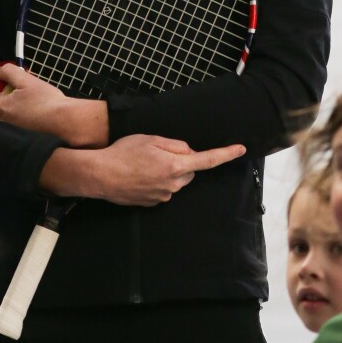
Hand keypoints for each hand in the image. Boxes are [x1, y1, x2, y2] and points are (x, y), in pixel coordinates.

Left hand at [0, 64, 107, 145]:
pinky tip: (30, 116)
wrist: (65, 123)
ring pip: (1, 120)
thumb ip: (9, 72)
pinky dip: (16, 121)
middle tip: (2, 94)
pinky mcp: (21, 139)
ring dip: (5, 113)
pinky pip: (12, 127)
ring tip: (21, 105)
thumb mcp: (28, 81)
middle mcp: (2, 123)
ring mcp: (11, 133)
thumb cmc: (47, 101)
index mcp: (1, 107)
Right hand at [40, 135, 246, 206]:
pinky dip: (155, 181)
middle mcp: (173, 184)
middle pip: (189, 170)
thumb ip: (175, 145)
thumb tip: (189, 152)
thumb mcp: (151, 139)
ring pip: (175, 180)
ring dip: (167, 171)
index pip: (207, 160)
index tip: (240, 149)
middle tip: (157, 152)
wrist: (101, 175)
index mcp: (175, 166)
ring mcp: (163, 196)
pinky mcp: (153, 203)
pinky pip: (162, 189)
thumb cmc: (124, 153)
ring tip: (143, 163)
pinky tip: (138, 174)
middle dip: (180, 161)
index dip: (226, 154)